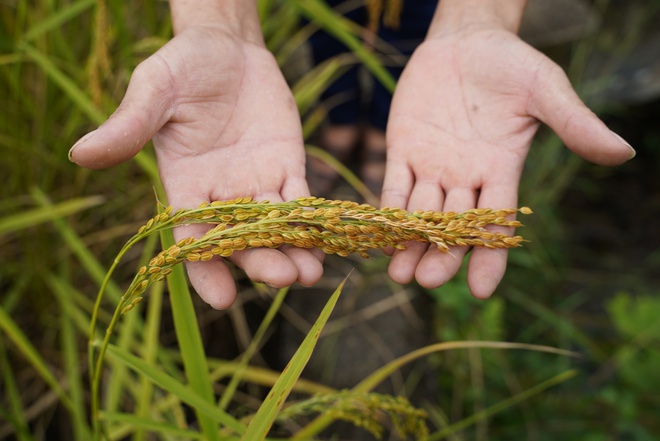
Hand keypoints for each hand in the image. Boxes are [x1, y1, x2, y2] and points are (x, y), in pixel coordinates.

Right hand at [69, 25, 322, 307]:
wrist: (226, 46)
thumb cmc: (183, 66)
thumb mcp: (154, 90)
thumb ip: (128, 125)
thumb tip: (80, 154)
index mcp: (185, 186)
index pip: (192, 238)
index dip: (204, 269)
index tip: (220, 300)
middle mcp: (222, 194)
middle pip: (241, 240)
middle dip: (261, 261)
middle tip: (284, 277)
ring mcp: (257, 182)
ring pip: (276, 227)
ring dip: (294, 250)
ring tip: (312, 273)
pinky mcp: (287, 166)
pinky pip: (301, 198)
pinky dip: (314, 218)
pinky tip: (328, 238)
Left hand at [382, 23, 633, 297]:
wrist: (466, 39)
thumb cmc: (511, 64)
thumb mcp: (545, 90)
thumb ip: (574, 122)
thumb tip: (622, 153)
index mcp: (500, 170)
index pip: (497, 221)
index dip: (490, 255)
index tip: (481, 290)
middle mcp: (465, 176)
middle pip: (453, 225)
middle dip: (442, 254)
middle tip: (428, 281)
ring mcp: (432, 165)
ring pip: (420, 213)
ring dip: (409, 242)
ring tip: (398, 274)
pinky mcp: (403, 149)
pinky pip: (393, 184)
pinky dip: (387, 208)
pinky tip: (380, 235)